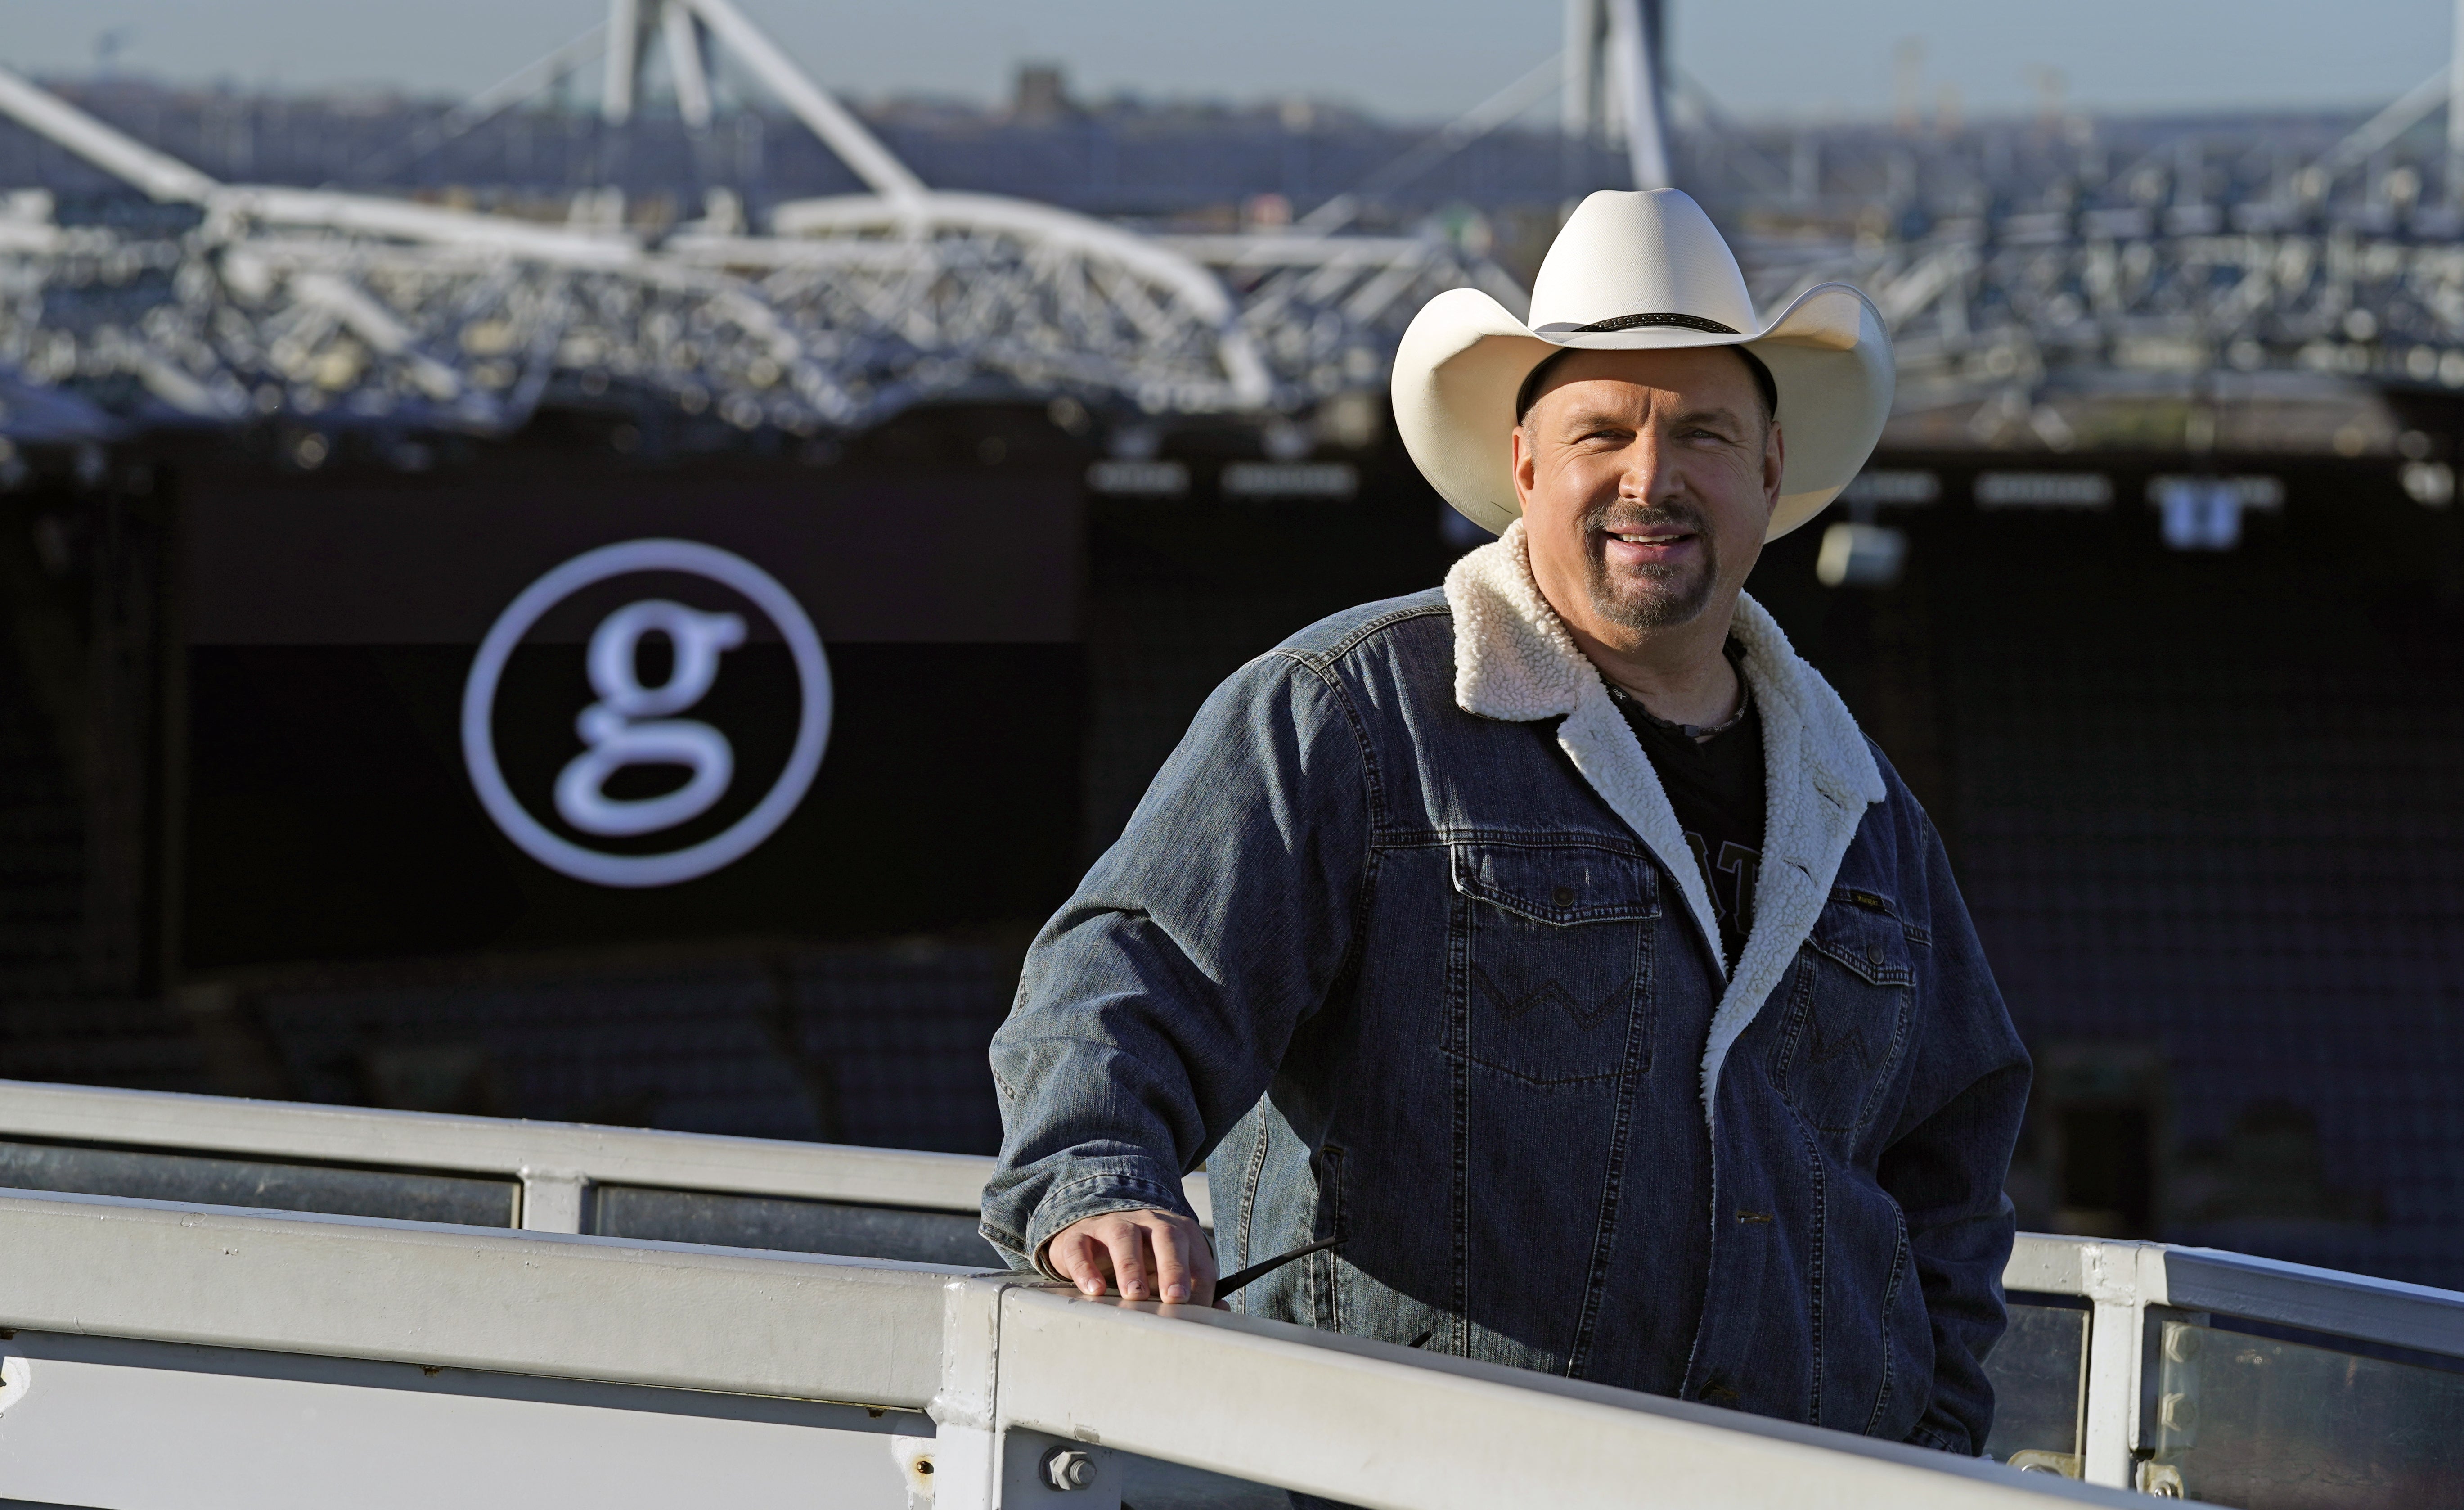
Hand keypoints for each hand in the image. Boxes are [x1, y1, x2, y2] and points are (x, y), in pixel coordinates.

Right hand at [1044, 1208, 1216, 1305]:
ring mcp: (1112, 1225)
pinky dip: (1086, 1268)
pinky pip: (1082, 1247)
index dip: (1199, 1285)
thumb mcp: (1167, 1273)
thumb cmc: (1140, 1260)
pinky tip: (1093, 1290)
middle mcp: (1147, 1223)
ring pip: (1124, 1236)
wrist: (1093, 1235)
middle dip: (1173, 1267)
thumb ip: (1193, 1290)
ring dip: (1131, 1266)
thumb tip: (1221, 1311)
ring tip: (1134, 1294)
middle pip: (1166, 1236)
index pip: (1195, 1256)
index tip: (1197, 1313)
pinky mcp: (1080, 1236)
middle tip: (1174, 1298)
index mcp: (1176, 1231)